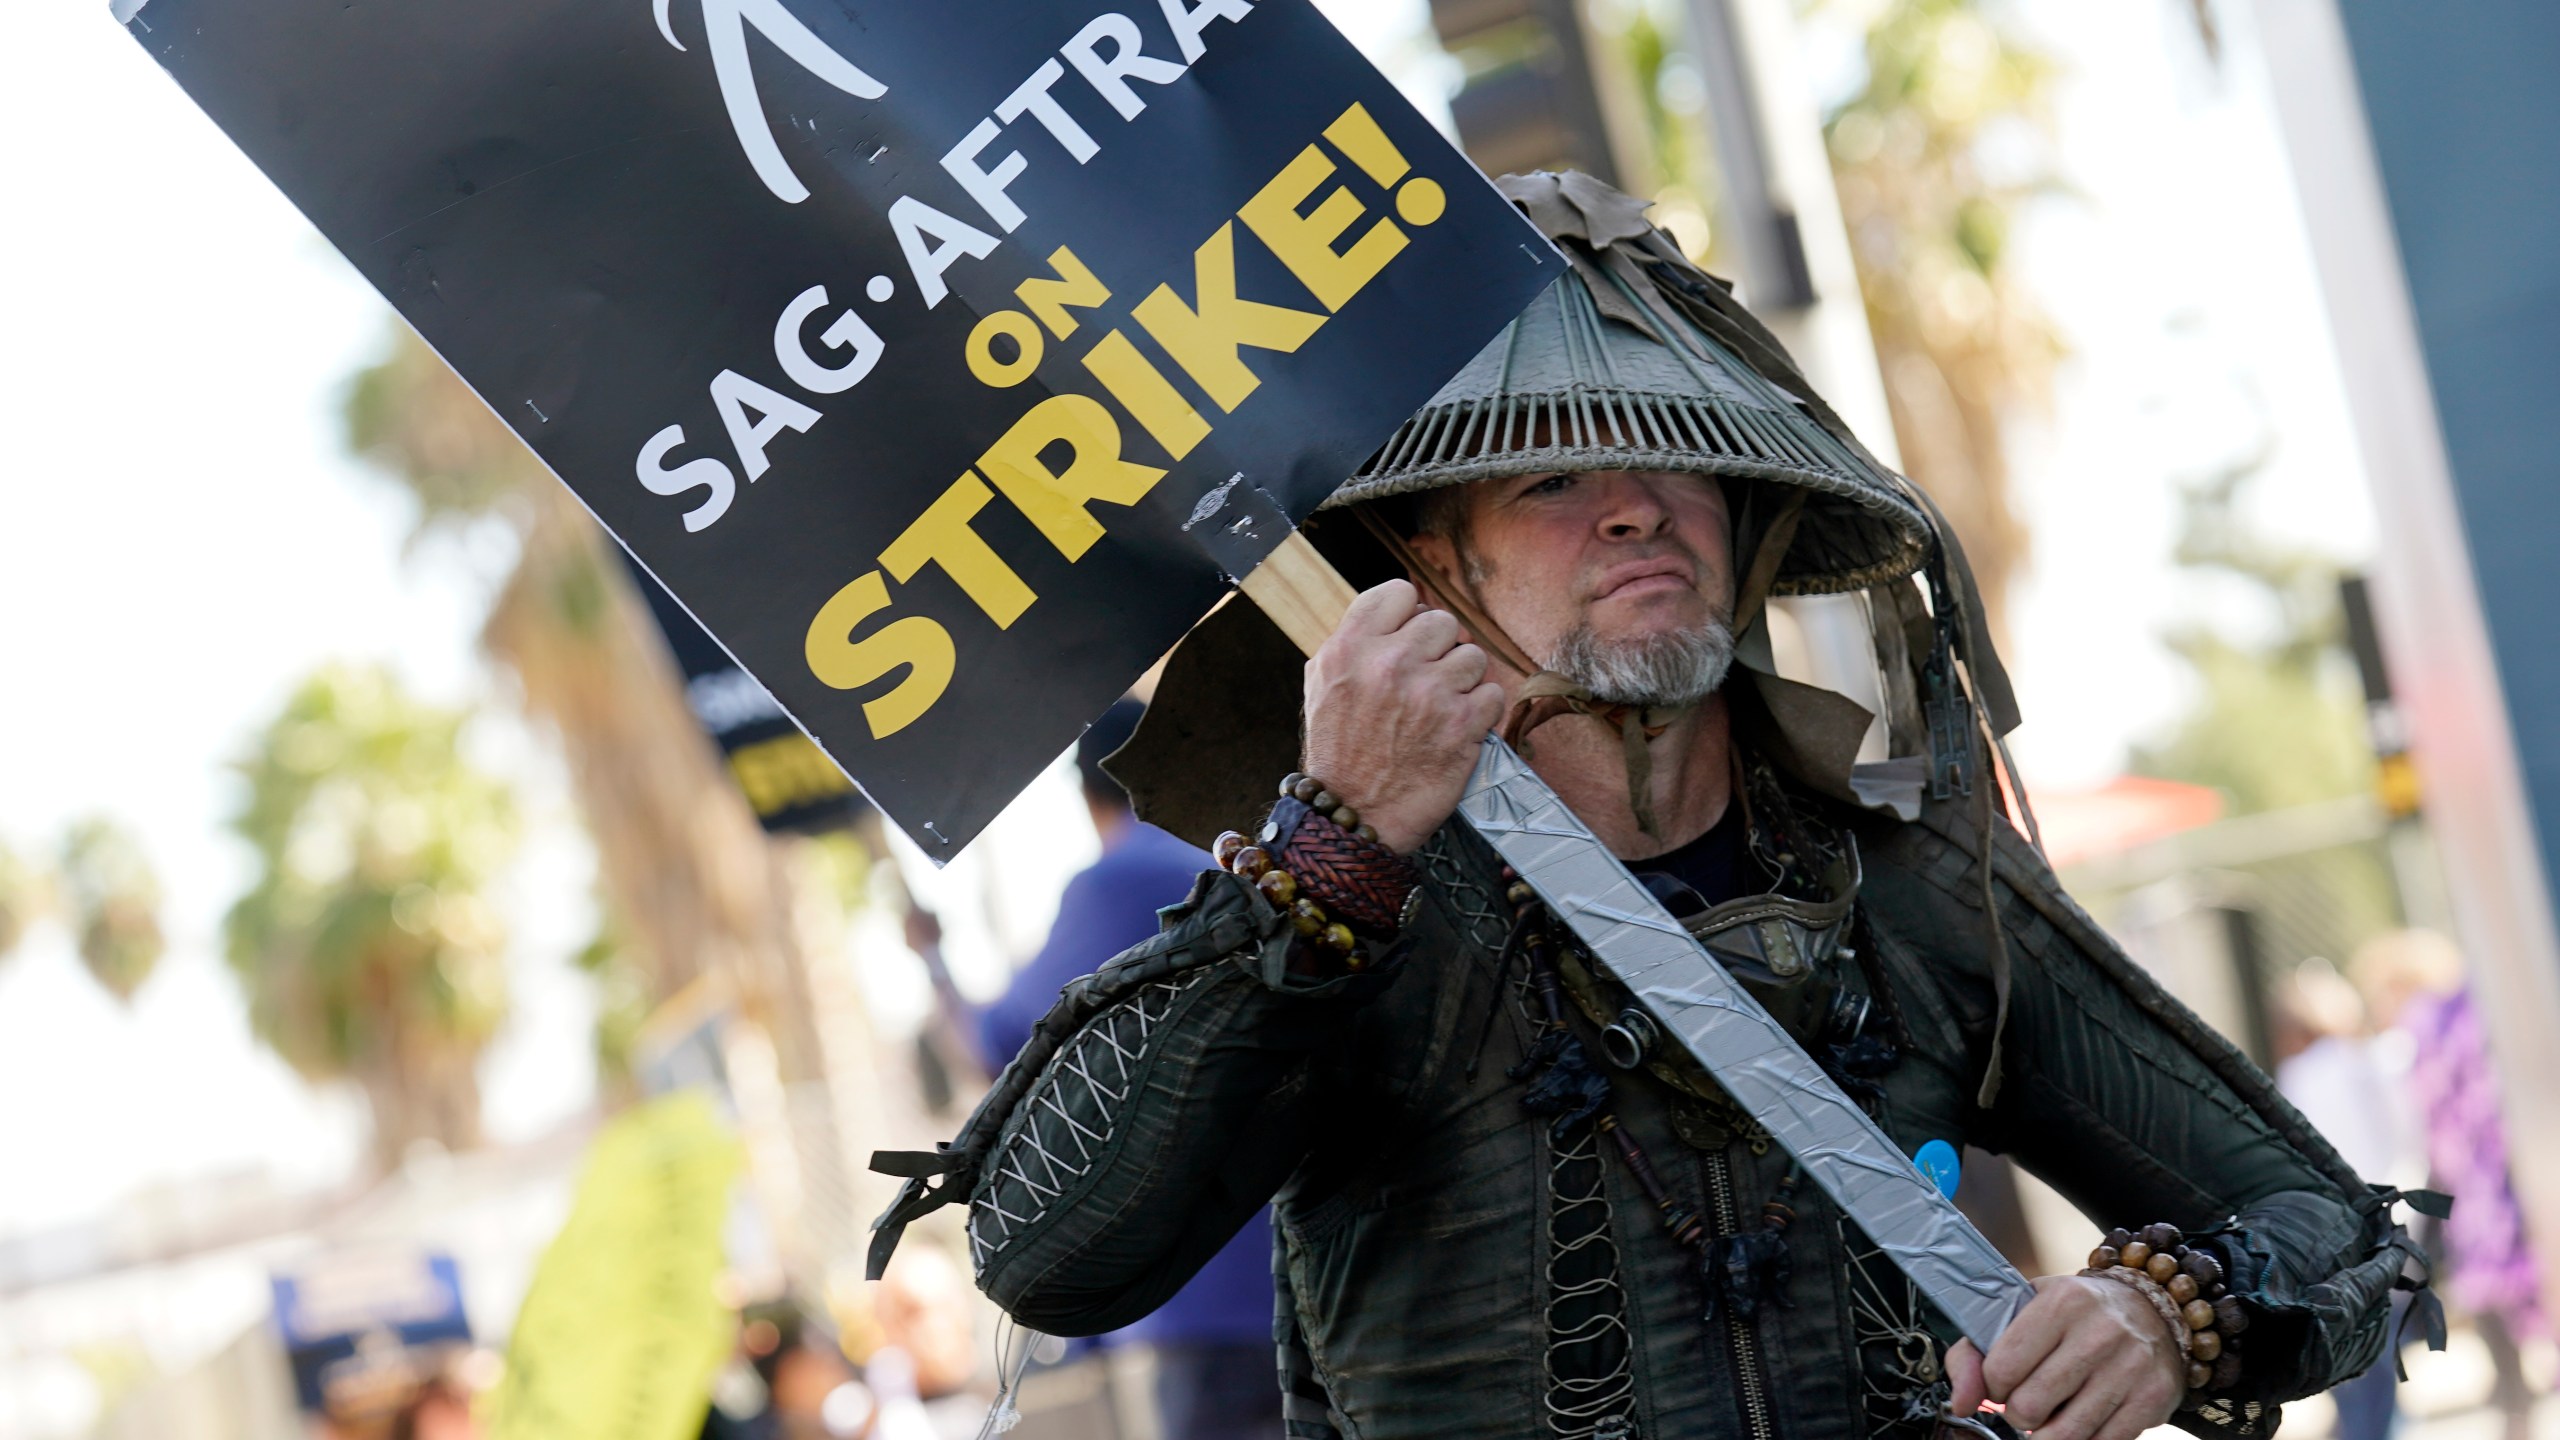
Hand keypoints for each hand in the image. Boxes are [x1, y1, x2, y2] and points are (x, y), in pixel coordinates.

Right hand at [1300, 580, 1505, 853]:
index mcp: (1350, 647)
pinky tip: (1457, 729)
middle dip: (1439, 650)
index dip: (1409, 614)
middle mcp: (1390, 662)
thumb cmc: (1339, 753)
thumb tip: (1397, 615)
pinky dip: (1480, 713)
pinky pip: (1492, 694)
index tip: (1410, 638)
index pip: (1400, 593)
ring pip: (1473, 656)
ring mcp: (1430, 692)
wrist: (1354, 815)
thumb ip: (1354, 642)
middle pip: (1443, 621)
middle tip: (1426, 680)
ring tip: (1441, 709)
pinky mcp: (1463, 724)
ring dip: (1463, 682)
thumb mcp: (1322, 684)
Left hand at [1946, 1274, 2185, 1439]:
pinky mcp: (2152, 1398)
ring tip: (2051, 1414)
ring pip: (2063, 1435)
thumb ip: (1975, 1353)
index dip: (1992, 1387)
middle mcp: (2100, 1332)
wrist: (2151, 1310)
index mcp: (2061, 1302)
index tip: (2002, 1383)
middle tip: (2028, 1400)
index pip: (2002, 1369)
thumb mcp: (2022, 1311)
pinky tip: (2081, 1419)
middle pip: (2029, 1407)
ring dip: (2046, 1434)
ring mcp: (2130, 1367)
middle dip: (2018, 1413)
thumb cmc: (2072, 1314)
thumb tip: (1961, 1405)